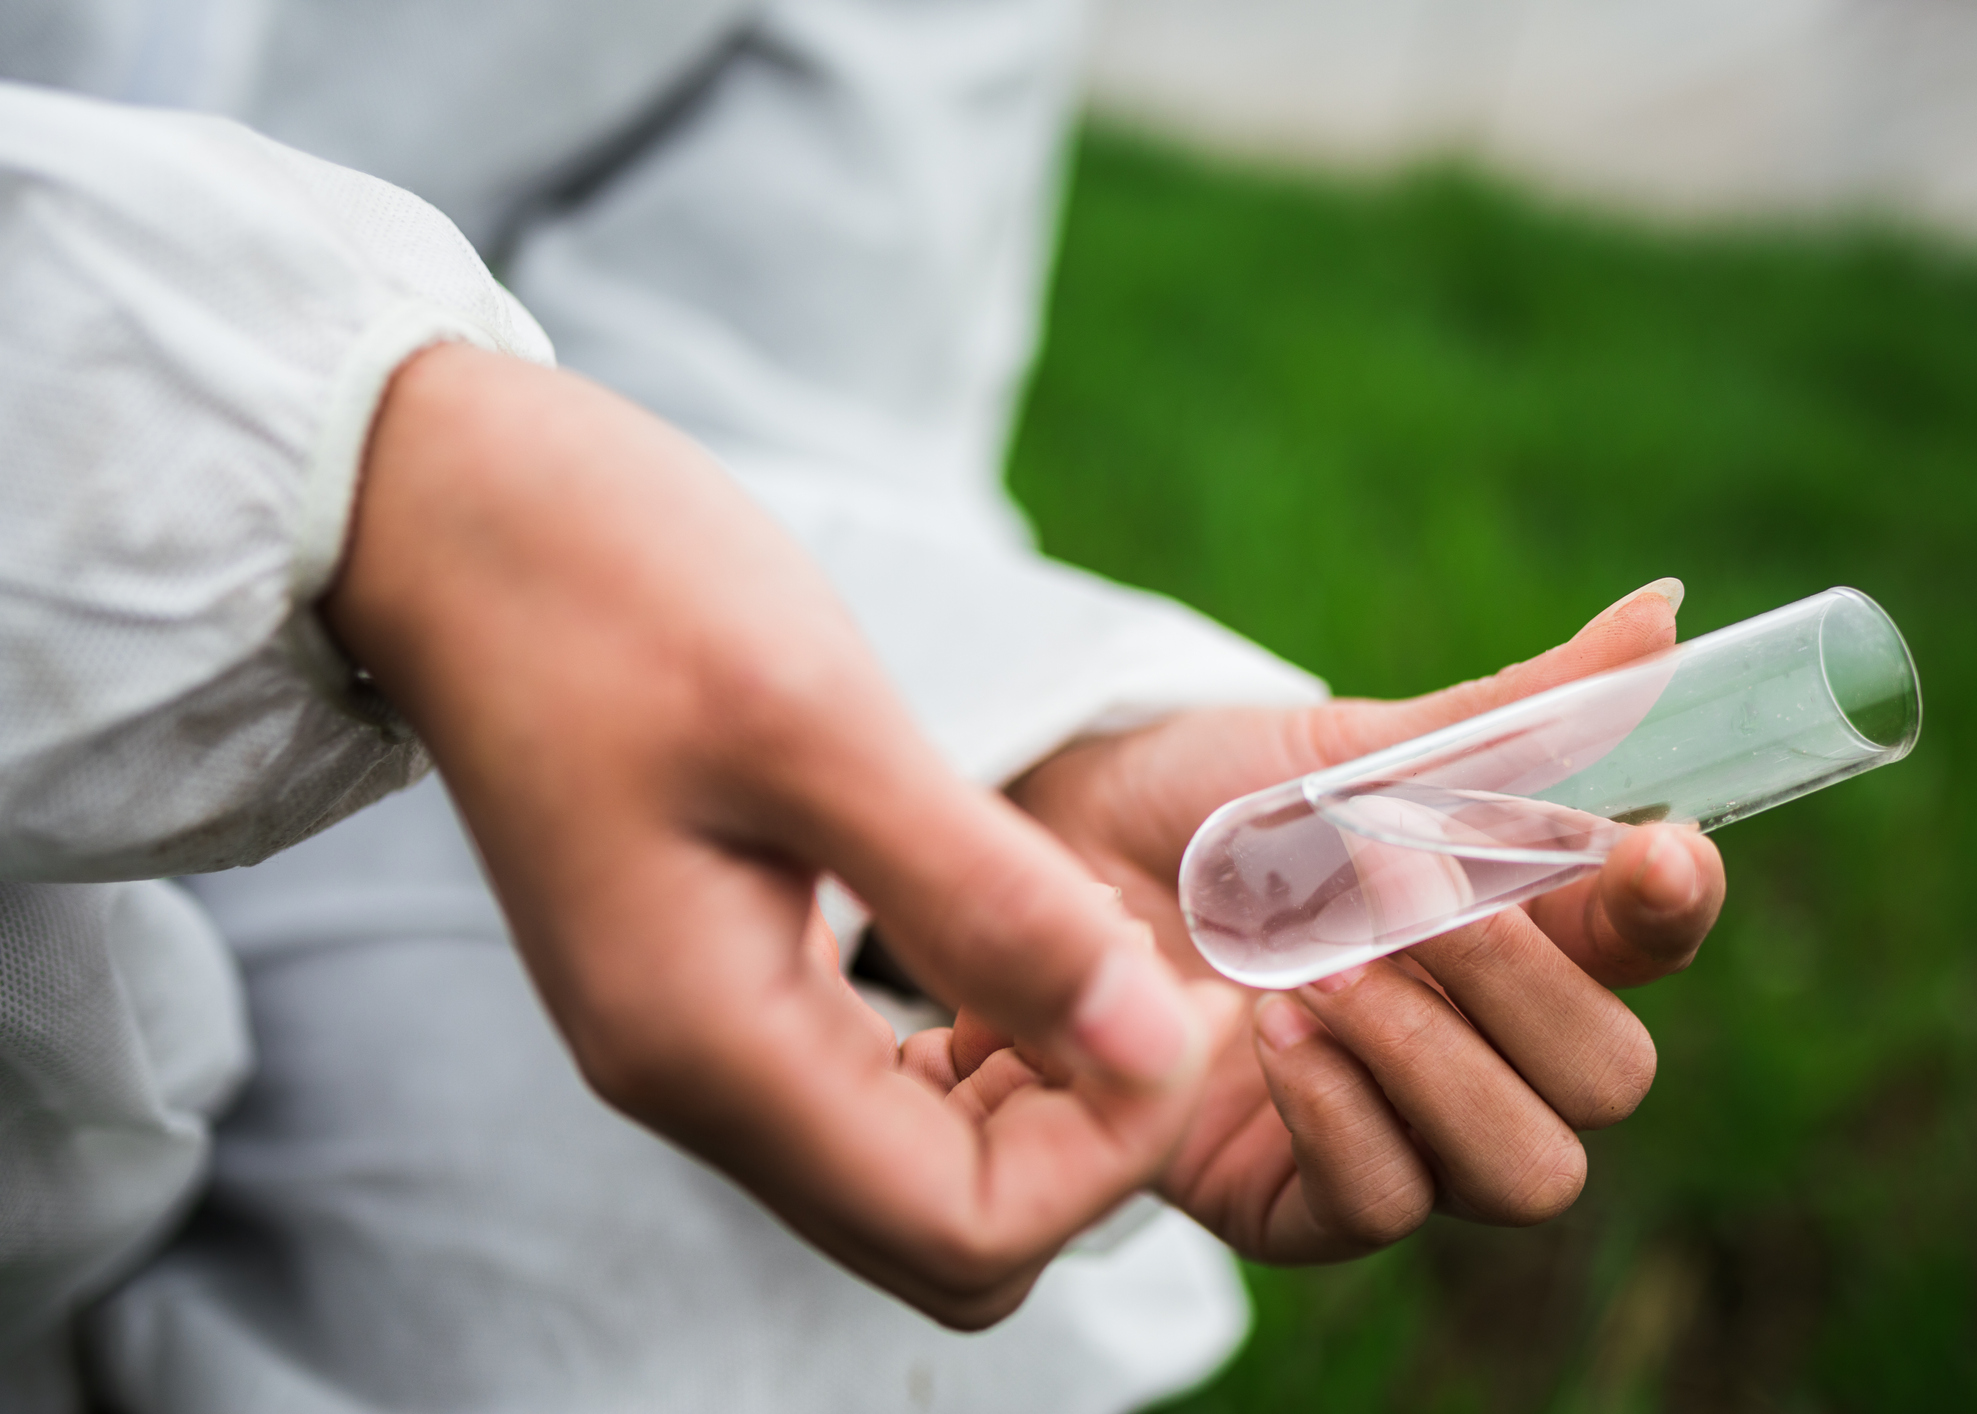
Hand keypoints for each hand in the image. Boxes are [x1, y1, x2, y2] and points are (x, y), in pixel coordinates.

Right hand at [322, 344, 1238, 1326]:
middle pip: (945, 1234)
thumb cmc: (611, 585)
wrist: (449, 515)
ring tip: (1099, 944)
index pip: (967, 1230)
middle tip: (1154, 980)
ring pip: (914, 1169)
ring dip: (1035, 1090)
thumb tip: (1146, 1042)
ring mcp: (690, 1037)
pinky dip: (971, 1041)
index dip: (1113, 1143)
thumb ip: (985, 901)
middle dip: (1084, 1136)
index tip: (1181, 996)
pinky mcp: (704, 977)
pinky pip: (870, 1083)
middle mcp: (692, 1080)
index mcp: (710, 1045)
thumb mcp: (820, 725)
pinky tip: (1013, 925)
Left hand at [1005, 586, 1725, 1260]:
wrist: (1052, 851)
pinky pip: (1381, 1204)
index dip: (1674, 909)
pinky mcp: (1296, 1199)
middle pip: (1608, 1079)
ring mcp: (1399, 1130)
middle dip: (1525, 989)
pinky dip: (1340, 1115)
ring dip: (1437, 1063)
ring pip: (1524, 1170)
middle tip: (1414, 901)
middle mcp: (1482, 1045)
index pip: (1652, 945)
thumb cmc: (1210, 800)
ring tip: (1324, 971)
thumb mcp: (1349, 746)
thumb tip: (1665, 613)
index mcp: (1521, 928)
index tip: (1649, 850)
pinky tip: (1266, 1032)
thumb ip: (1508, 716)